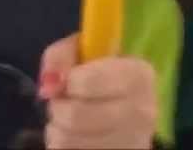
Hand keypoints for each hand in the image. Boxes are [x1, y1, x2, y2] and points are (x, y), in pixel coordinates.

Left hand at [38, 33, 157, 148]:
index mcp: (139, 75)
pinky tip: (75, 137)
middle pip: (74, 116)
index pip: (87, 82)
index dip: (68, 82)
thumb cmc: (100, 75)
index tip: (68, 82)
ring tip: (67, 121)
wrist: (126, 111)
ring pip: (67, 140)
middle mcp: (142, 112)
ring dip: (57, 129)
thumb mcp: (80, 52)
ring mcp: (133, 142)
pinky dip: (62, 146)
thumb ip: (60, 56)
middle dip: (58, 108)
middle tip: (63, 102)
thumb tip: (49, 84)